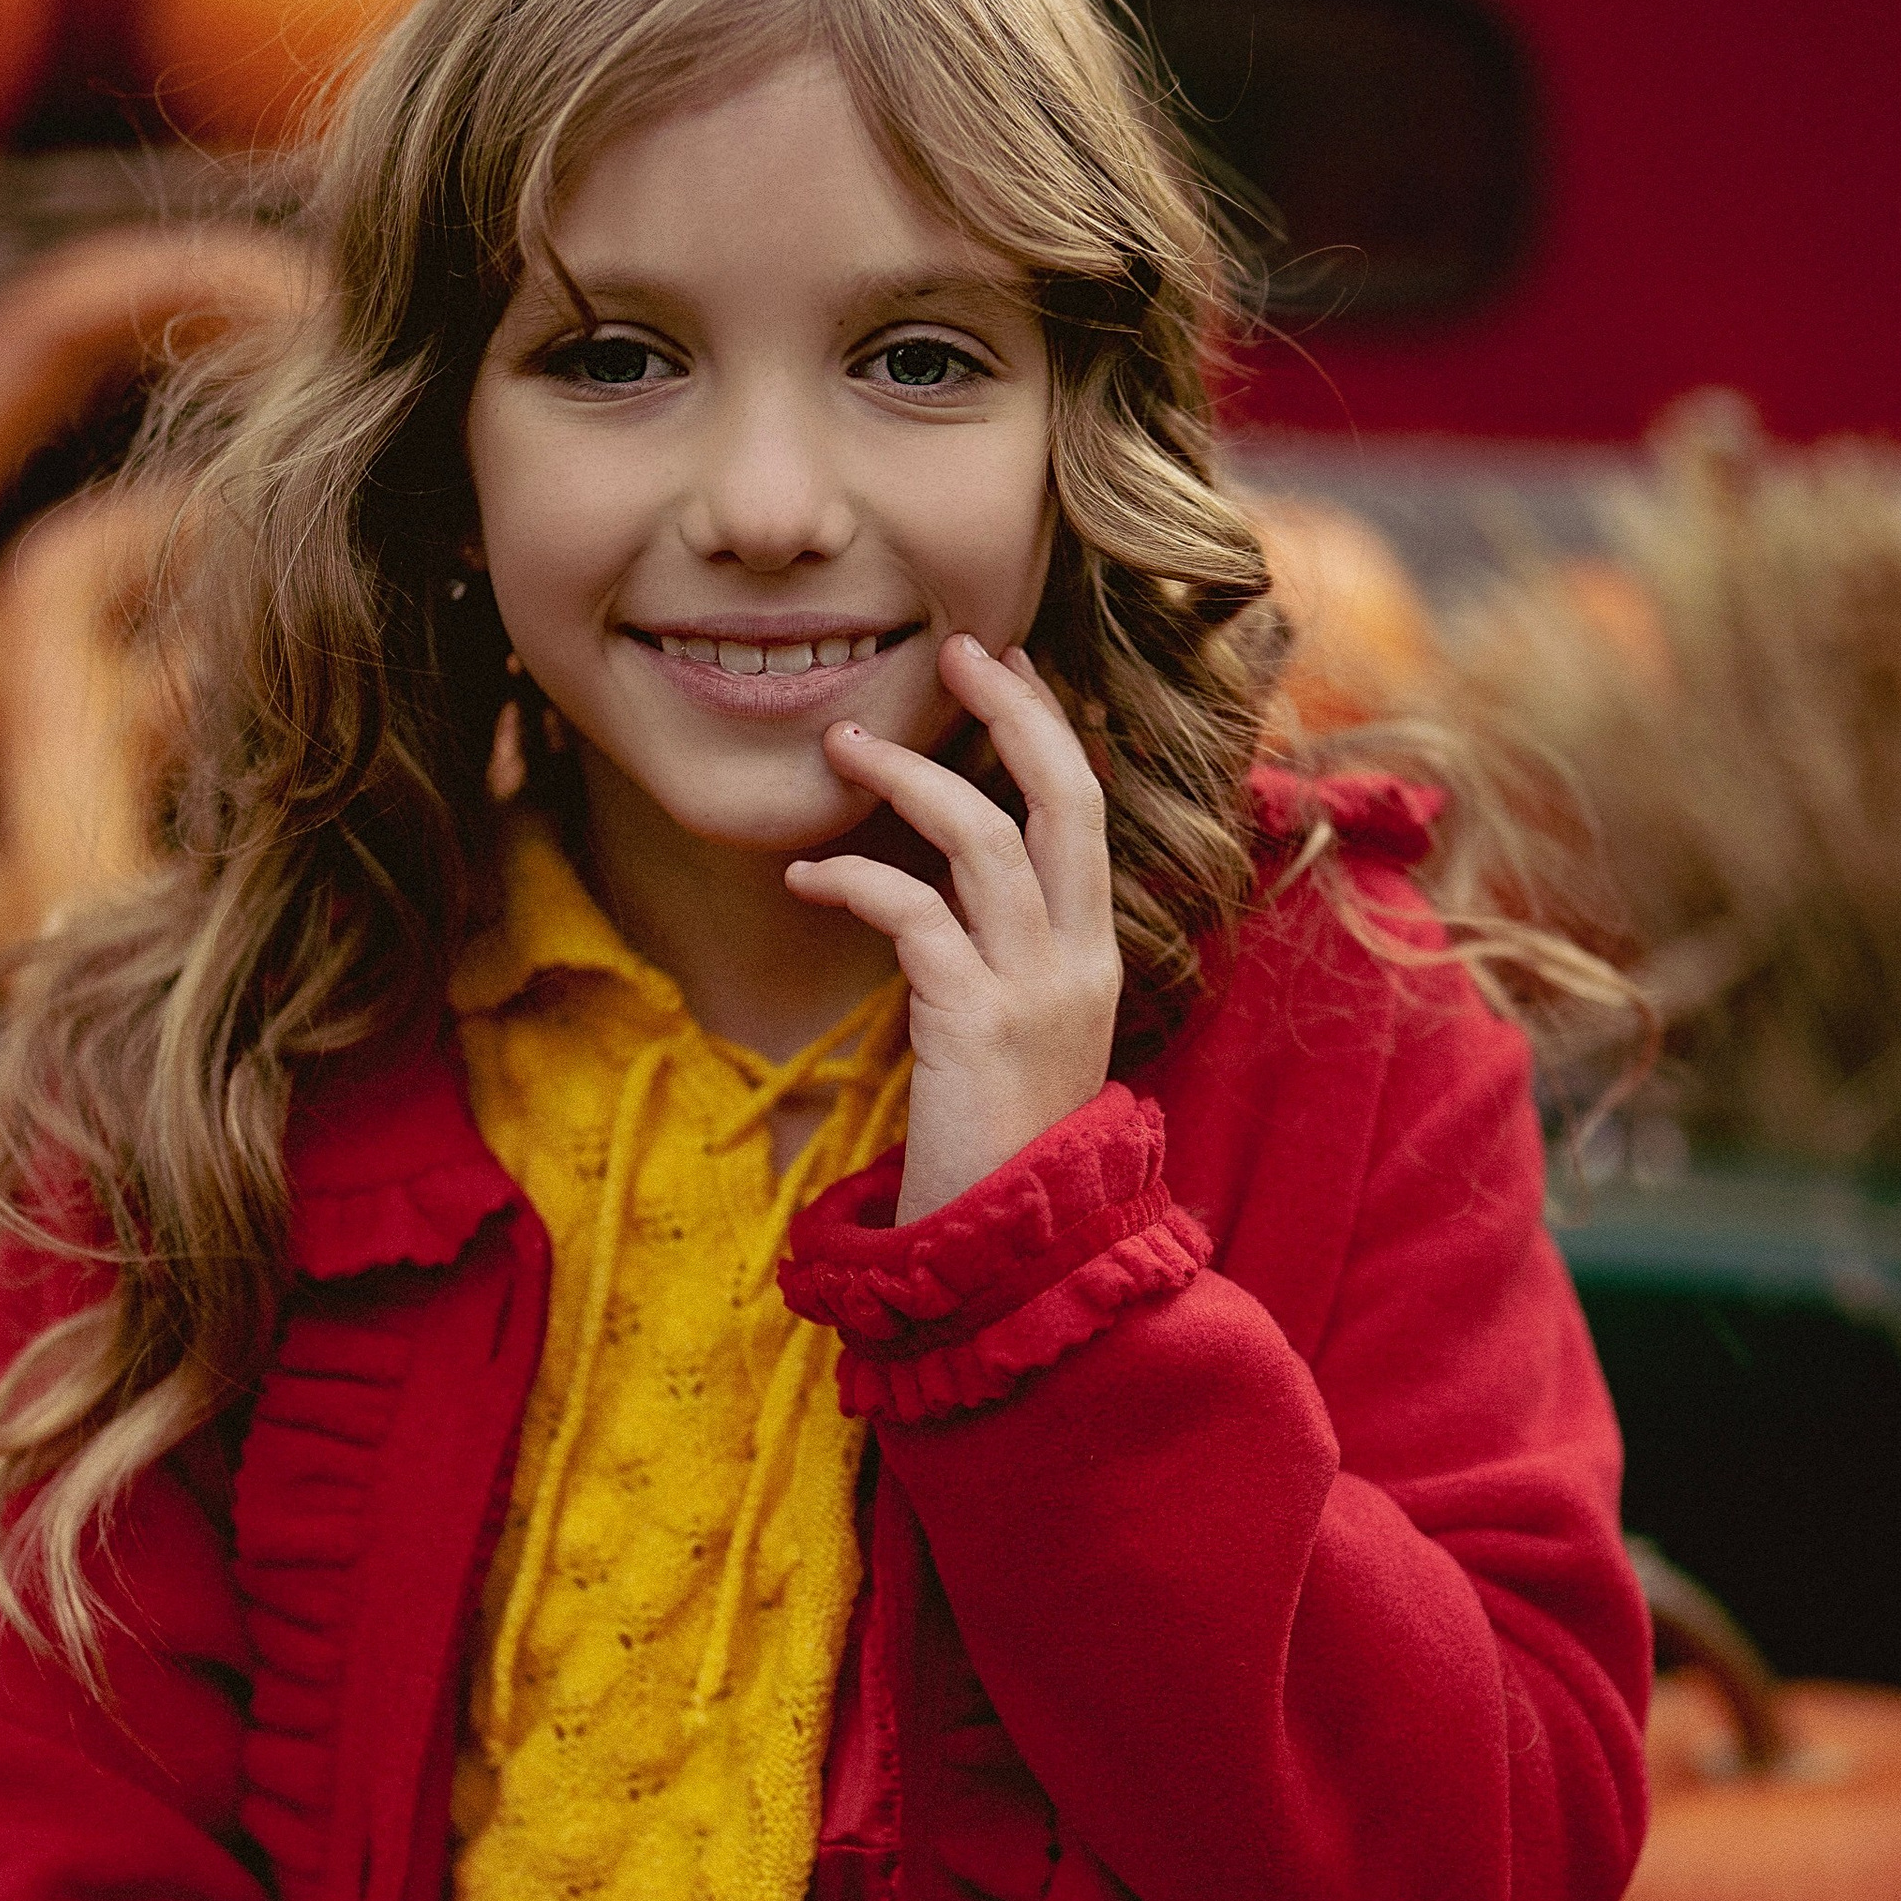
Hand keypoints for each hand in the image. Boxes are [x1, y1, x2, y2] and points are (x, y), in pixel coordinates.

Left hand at [787, 638, 1120, 1223]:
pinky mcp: (976, 1020)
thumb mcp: (1019, 1039)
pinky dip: (855, 875)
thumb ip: (1003, 962)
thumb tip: (945, 898)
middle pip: (1064, 795)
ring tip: (840, 742)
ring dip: (909, 774)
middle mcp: (1080, 959)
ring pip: (984, 836)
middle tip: (956, 648)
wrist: (1012, 1252)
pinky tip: (806, 874)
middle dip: (1012, 709)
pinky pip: (914, 911)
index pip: (1086, 811)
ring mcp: (1036, 988)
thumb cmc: (998, 1151)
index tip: (1005, 665)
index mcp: (1095, 955)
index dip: (1051, 728)